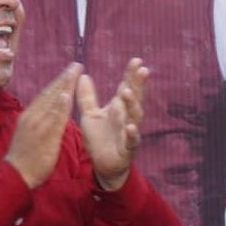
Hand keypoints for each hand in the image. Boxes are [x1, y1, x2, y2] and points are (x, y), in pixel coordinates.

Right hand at [5, 63, 80, 188]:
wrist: (16, 175)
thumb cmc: (26, 157)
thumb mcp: (32, 134)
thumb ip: (43, 122)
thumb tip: (52, 112)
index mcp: (29, 115)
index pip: (46, 95)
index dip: (59, 82)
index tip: (70, 70)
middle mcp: (32, 117)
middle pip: (50, 94)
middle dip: (64, 78)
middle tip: (77, 64)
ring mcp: (37, 126)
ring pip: (52, 102)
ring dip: (64, 86)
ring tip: (75, 72)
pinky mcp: (43, 136)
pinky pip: (53, 120)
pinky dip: (60, 106)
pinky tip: (67, 95)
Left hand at [78, 58, 147, 191]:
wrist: (103, 165)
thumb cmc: (99, 138)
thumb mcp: (90, 114)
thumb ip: (87, 96)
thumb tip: (82, 75)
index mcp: (119, 108)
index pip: (127, 87)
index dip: (131, 75)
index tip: (136, 60)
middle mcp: (127, 117)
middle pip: (135, 98)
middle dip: (139, 85)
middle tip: (143, 70)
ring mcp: (129, 132)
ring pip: (135, 117)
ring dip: (132, 105)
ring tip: (127, 92)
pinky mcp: (127, 148)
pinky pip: (132, 140)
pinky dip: (132, 134)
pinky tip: (130, 127)